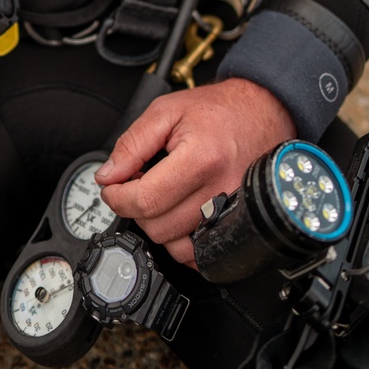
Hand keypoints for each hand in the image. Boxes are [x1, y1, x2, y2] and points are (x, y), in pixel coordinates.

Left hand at [96, 78, 295, 266]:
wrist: (260, 112)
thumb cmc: (217, 111)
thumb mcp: (166, 112)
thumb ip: (132, 144)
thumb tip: (108, 176)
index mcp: (201, 159)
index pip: (146, 200)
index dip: (117, 196)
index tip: (112, 186)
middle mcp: (220, 189)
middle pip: (158, 227)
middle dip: (135, 208)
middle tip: (136, 184)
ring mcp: (233, 212)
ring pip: (176, 245)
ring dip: (157, 225)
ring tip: (158, 197)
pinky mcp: (238, 225)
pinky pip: (202, 257)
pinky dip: (181, 243)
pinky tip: (176, 216)